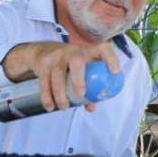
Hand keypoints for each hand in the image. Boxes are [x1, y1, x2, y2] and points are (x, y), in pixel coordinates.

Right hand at [3, 41, 121, 111]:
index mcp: (88, 51)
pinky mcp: (43, 62)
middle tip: (81, 94)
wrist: (41, 52)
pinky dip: (47, 96)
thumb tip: (91, 107)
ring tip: (64, 107)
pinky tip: (50, 106)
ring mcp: (56, 55)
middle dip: (78, 78)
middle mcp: (73, 50)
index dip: (110, 59)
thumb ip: (88, 87)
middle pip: (76, 61)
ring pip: (58, 74)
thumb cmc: (68, 64)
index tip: (116, 72)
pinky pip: (44, 81)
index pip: (102, 49)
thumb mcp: (80, 70)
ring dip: (60, 93)